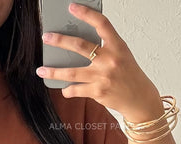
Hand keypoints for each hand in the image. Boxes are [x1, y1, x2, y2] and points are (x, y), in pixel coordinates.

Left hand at [38, 5, 163, 122]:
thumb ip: (104, 47)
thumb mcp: (121, 55)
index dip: (86, 14)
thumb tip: (77, 44)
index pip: (101, 24)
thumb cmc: (128, 74)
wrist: (139, 99)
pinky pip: (76, 90)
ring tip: (41, 69)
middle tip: (47, 37)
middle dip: (60, 41)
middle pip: (80, 46)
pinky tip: (64, 89)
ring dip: (54, 71)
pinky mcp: (98, 92)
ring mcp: (103, 77)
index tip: (72, 8)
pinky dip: (68, 90)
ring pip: (72, 72)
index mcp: (118, 46)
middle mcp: (110, 60)